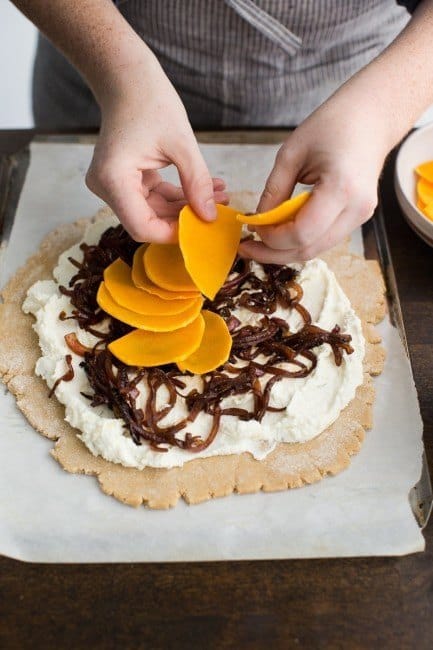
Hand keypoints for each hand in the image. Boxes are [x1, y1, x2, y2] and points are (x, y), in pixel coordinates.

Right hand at [86, 61, 226, 242]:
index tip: (202, 228)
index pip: (142, 227)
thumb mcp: (182, 143)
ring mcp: (113, 185)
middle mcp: (107, 187)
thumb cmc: (149, 100)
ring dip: (185, 207)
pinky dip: (177, 196)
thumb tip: (210, 216)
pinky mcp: (124, 180)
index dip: (172, 233)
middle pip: (148, 221)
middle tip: (218, 209)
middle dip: (184, 218)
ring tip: (217, 196)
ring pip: (153, 212)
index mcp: (113, 179)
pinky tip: (204, 190)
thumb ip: (197, 182)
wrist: (127, 78)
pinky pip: (152, 198)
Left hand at [239, 96, 388, 262]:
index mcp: (342, 188)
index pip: (301, 233)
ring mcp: (361, 216)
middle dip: (274, 253)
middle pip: (309, 249)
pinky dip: (300, 240)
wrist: (371, 118)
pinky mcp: (358, 218)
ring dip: (286, 250)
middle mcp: (356, 209)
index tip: (251, 228)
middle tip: (247, 248)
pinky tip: (281, 233)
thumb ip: (274, 191)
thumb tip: (257, 222)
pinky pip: (324, 238)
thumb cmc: (332, 125)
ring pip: (317, 249)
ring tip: (260, 241)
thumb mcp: (291, 154)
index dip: (271, 238)